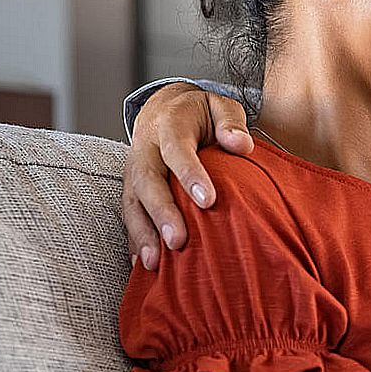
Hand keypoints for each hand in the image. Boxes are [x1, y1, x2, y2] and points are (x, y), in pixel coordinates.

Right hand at [123, 83, 252, 269]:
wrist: (164, 109)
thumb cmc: (201, 114)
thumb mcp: (220, 106)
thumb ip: (231, 122)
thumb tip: (241, 145)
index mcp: (169, 126)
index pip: (177, 151)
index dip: (190, 175)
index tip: (208, 201)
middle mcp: (145, 150)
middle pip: (148, 182)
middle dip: (161, 213)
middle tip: (177, 241)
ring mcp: (133, 172)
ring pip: (132, 203)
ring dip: (142, 234)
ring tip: (154, 264)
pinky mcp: (130, 190)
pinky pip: (129, 216)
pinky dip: (134, 240)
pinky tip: (145, 265)